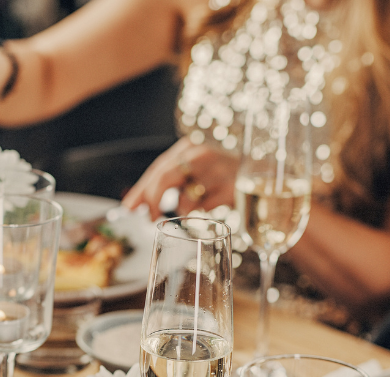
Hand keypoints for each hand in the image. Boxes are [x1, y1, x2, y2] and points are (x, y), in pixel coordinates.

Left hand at [123, 137, 237, 219]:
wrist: (260, 169)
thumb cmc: (219, 170)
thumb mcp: (192, 168)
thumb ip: (164, 181)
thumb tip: (132, 204)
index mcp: (189, 146)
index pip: (157, 169)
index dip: (141, 191)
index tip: (129, 209)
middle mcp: (201, 155)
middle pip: (164, 178)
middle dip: (152, 201)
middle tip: (150, 217)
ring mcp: (217, 172)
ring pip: (185, 200)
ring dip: (182, 209)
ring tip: (193, 204)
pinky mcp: (231, 191)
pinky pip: (204, 210)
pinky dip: (202, 212)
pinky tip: (211, 203)